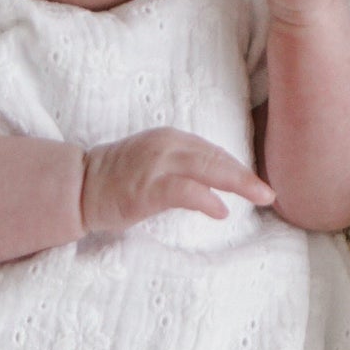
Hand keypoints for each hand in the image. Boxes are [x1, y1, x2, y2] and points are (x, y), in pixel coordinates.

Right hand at [81, 127, 273, 232]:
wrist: (79, 186)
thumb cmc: (116, 179)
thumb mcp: (153, 163)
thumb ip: (182, 167)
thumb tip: (216, 184)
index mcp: (170, 138)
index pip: (213, 152)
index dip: (238, 168)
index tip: (257, 184)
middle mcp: (166, 145)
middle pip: (216, 158)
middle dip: (246, 176)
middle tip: (270, 193)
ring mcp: (156, 164)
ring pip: (207, 169)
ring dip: (238, 183)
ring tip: (260, 197)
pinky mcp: (146, 187)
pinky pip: (184, 190)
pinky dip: (206, 199)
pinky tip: (221, 211)